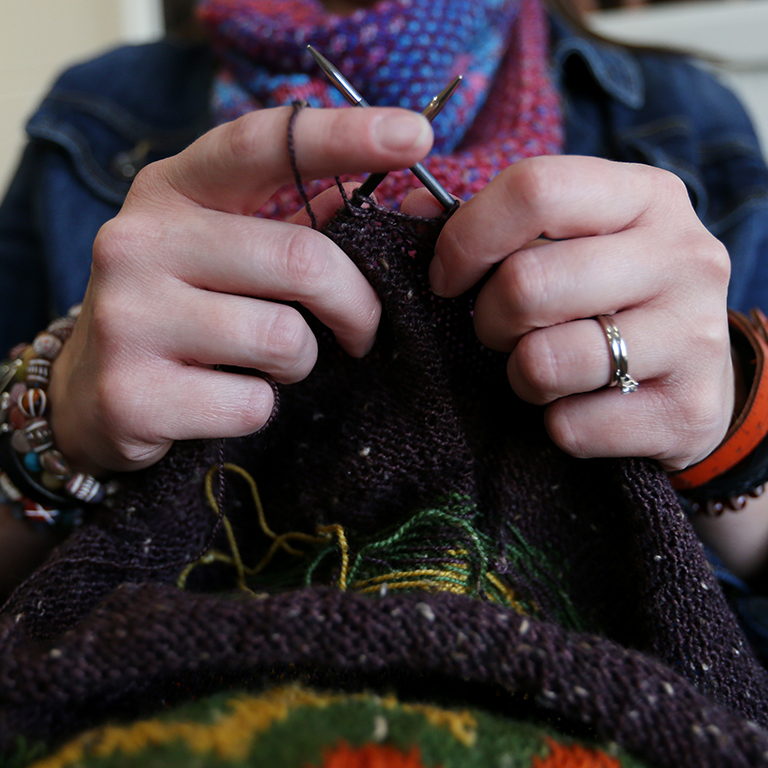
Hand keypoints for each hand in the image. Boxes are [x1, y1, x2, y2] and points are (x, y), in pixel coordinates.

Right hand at [49, 106, 432, 473]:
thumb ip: (300, 227)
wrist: (91, 394)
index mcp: (171, 191)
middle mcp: (139, 241)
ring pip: (284, 338)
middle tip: (360, 329)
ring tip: (270, 363)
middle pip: (303, 260)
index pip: (264, 145)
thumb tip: (402, 204)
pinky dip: (263, 407)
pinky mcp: (134, 394)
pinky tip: (228, 397)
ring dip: (301, 361)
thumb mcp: (225, 253)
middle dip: (357, 305)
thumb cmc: (182, 312)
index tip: (415, 136)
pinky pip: (254, 403)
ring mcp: (128, 318)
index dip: (345, 136)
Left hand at [403, 155, 732, 471]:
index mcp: (645, 196)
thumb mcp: (569, 243)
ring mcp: (695, 336)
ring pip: (545, 362)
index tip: (447, 277)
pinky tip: (579, 406)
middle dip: (488, 319)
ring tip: (543, 367)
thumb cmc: (612, 299)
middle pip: (527, 284)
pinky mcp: (688, 411)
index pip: (534, 189)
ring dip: (521, 375)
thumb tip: (414, 209)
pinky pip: (572, 427)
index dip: (467, 238)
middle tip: (499, 331)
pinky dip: (556, 424)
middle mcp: (683, 255)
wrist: (696, 378)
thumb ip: (493, 223)